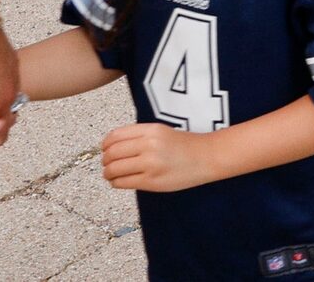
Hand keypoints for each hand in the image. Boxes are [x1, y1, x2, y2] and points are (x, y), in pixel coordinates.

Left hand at [100, 122, 217, 192]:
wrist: (209, 157)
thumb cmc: (186, 145)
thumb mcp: (162, 132)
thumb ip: (139, 136)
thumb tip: (111, 147)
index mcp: (151, 130)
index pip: (114, 136)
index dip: (105, 145)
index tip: (106, 150)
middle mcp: (149, 145)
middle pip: (111, 153)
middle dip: (105, 161)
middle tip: (108, 164)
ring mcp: (150, 163)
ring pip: (113, 169)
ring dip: (108, 173)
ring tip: (113, 174)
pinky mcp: (151, 181)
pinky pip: (122, 183)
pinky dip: (116, 183)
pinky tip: (123, 181)